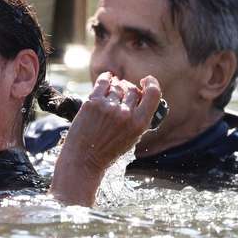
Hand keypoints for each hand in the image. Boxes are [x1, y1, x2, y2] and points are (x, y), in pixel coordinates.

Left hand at [49, 73, 160, 205]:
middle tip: (122, 94)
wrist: (83, 160)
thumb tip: (138, 96)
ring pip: (117, 86)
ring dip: (115, 87)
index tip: (147, 81)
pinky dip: (106, 77)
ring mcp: (108, 107)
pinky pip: (103, 82)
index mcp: (139, 124)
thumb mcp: (131, 138)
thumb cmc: (106, 151)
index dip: (152, 84)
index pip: (153, 94)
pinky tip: (107, 77)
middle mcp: (125, 114)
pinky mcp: (92, 103)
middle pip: (132, 90)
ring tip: (111, 93)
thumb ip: (137, 119)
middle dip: (128, 89)